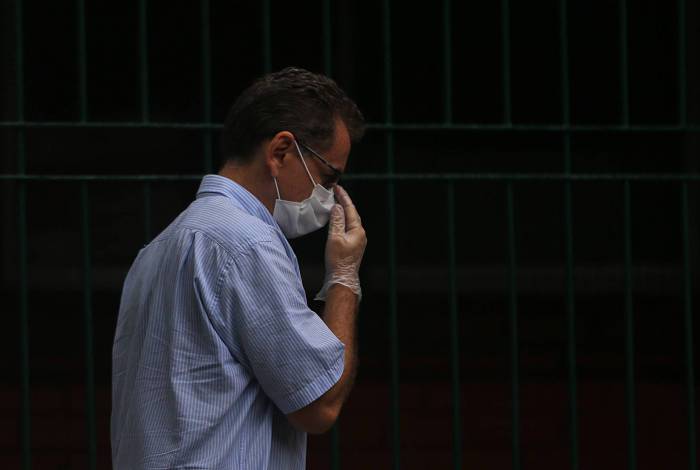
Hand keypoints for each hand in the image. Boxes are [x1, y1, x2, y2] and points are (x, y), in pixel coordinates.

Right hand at [315, 185, 366, 300]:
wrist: (342, 278)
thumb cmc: (338, 261)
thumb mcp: (335, 238)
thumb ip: (336, 221)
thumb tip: (337, 207)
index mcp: (357, 230)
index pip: (350, 209)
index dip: (343, 197)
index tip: (336, 188)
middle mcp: (360, 233)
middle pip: (352, 213)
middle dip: (344, 202)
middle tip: (335, 192)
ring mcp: (358, 240)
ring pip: (351, 220)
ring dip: (343, 211)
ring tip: (335, 202)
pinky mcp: (354, 245)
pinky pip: (349, 227)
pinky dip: (343, 220)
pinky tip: (337, 219)